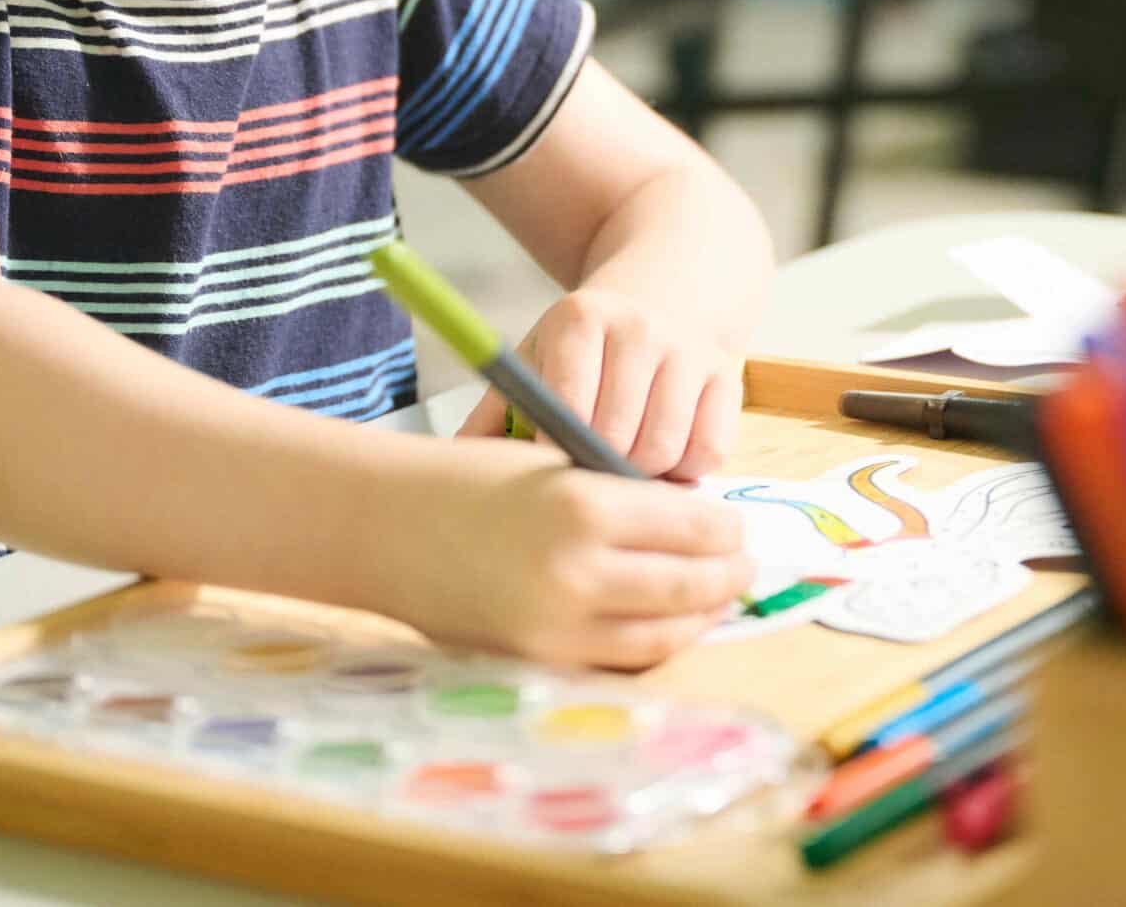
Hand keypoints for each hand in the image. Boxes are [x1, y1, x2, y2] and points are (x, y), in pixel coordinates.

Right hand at [386, 438, 753, 665]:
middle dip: (728, 573)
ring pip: (664, 631)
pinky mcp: (538, 662)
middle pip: (690, 582)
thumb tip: (697, 524)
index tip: (734, 523)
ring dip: (702, 614)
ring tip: (717, 596)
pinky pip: (619, 659)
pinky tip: (668, 623)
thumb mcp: (554, 462)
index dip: (725, 526)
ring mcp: (557, 627)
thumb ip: (620, 496)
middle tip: (743, 562)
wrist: (382, 527)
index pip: (693, 524)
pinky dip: (655, 642)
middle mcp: (577, 573)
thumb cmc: (467, 481)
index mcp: (584, 506)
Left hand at [456, 288, 742, 478]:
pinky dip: (688, 471)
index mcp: (580, 319)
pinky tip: (667, 460)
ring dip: (643, 476)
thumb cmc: (591, 336)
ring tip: (624, 470)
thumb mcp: (539, 351)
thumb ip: (498, 409)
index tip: (546, 478)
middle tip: (587, 481)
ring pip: (665, 450)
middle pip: (617, 438)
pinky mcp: (729, 374)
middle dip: (599, 472)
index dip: (555, 454)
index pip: (567, 408)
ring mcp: (688, 351)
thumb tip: (457, 465)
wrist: (672, 277)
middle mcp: (639, 329)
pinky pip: (710, 451)